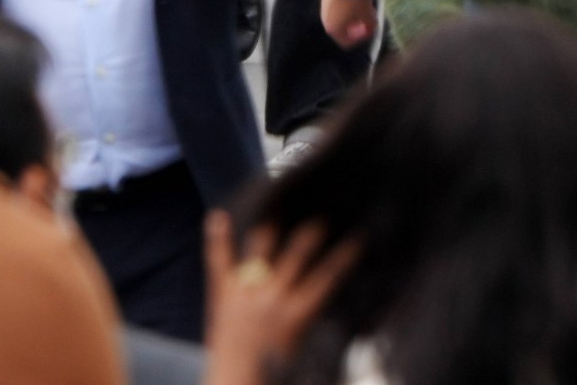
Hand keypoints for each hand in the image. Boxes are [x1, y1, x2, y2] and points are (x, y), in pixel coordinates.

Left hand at [201, 212, 353, 384]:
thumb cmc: (275, 371)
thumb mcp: (305, 345)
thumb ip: (317, 318)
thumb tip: (341, 297)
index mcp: (297, 314)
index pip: (328, 276)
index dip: (345, 255)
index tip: (359, 238)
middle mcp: (272, 299)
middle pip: (296, 256)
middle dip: (310, 234)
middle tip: (319, 220)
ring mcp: (244, 294)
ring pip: (259, 251)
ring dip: (269, 230)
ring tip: (277, 208)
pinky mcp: (222, 296)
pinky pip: (219, 263)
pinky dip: (218, 239)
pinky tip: (217, 216)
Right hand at [320, 0, 377, 48]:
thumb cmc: (356, 0)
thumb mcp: (368, 14)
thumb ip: (371, 26)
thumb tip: (372, 28)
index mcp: (334, 30)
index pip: (346, 42)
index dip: (360, 38)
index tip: (369, 29)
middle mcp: (326, 22)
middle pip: (343, 30)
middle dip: (357, 27)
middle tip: (368, 19)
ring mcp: (324, 10)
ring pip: (340, 18)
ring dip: (352, 17)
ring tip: (364, 7)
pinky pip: (337, 8)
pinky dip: (347, 8)